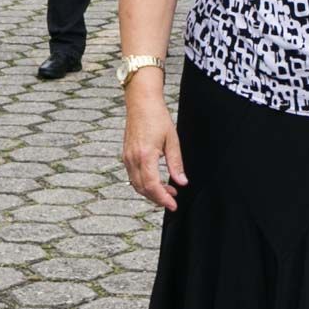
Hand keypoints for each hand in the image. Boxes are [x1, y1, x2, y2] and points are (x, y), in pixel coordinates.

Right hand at [122, 94, 186, 210]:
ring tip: (168, 190)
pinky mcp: (126, 155)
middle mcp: (133, 159)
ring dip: (151, 192)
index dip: (163, 199)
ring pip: (137, 184)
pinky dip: (144, 183)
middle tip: (173, 200)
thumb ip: (176, 163)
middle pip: (143, 189)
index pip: (152, 186)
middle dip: (158, 198)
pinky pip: (133, 176)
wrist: (141, 103)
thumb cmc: (158, 118)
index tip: (173, 205)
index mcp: (145, 156)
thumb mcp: (172, 140)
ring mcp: (127, 158)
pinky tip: (157, 180)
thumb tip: (182, 182)